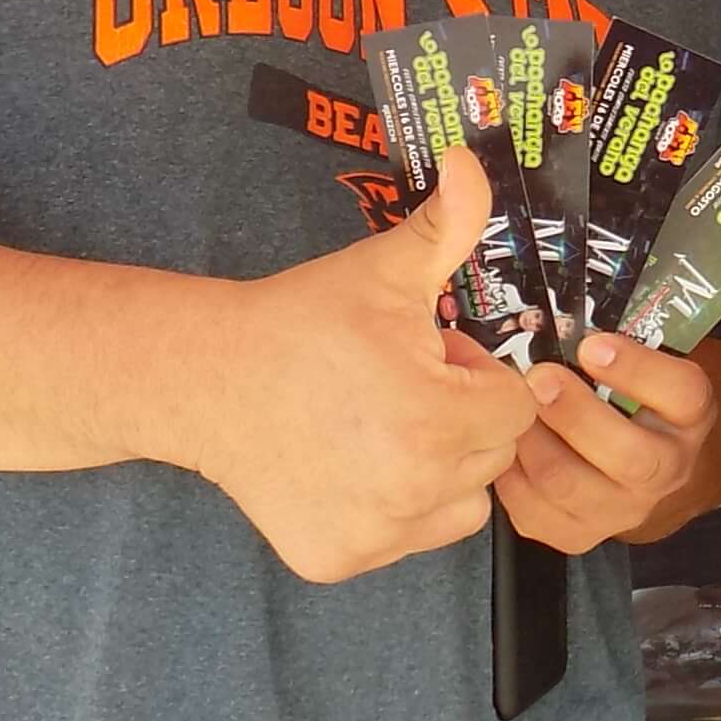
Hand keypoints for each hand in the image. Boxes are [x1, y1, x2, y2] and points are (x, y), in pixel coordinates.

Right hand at [172, 165, 541, 582]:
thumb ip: (447, 223)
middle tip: (400, 385)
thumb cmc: (300, 322)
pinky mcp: (340, 559)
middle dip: (462, 416)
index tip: (431, 356)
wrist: (204, 380)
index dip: (477, 373)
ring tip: (381, 427)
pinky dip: (394, 509)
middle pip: (492, 455)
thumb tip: (471, 161)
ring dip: (440, 468)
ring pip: (460, 504)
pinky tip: (349, 466)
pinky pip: (407, 537)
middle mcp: (413, 488)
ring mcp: (376, 533)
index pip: (515, 406)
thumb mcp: (381, 269)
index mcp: (437, 418)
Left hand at [483, 325, 720, 554]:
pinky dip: (509, 478)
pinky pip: (534, 514)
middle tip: (538, 379)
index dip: (637, 369)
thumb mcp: (639, 365)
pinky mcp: (581, 535)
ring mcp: (625, 508)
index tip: (593, 344)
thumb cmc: (627, 399)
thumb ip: (610, 346)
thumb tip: (554, 315)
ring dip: (530, 444)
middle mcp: (667, 468)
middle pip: (628, 456)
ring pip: (569, 487)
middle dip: (574, 415)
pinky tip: (506, 448)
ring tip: (511, 413)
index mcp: (689, 415)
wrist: (639, 467)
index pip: (681, 393)